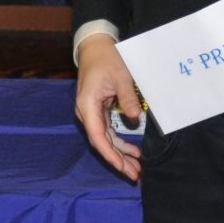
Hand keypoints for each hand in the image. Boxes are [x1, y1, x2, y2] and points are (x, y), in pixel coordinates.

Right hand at [73, 35, 143, 181]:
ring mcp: (91, 113)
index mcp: (87, 105)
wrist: (94, 47)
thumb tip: (135, 119)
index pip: (97, 137)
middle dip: (117, 160)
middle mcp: (86, 113)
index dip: (110, 154)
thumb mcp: (120, 76)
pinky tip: (132, 151)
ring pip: (104, 139)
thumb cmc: (106, 59)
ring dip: (119, 154)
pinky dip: (119, 142)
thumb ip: (127, 97)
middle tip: (135, 175)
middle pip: (101, 142)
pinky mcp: (97, 111)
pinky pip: (107, 131)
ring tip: (136, 168)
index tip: (123, 168)